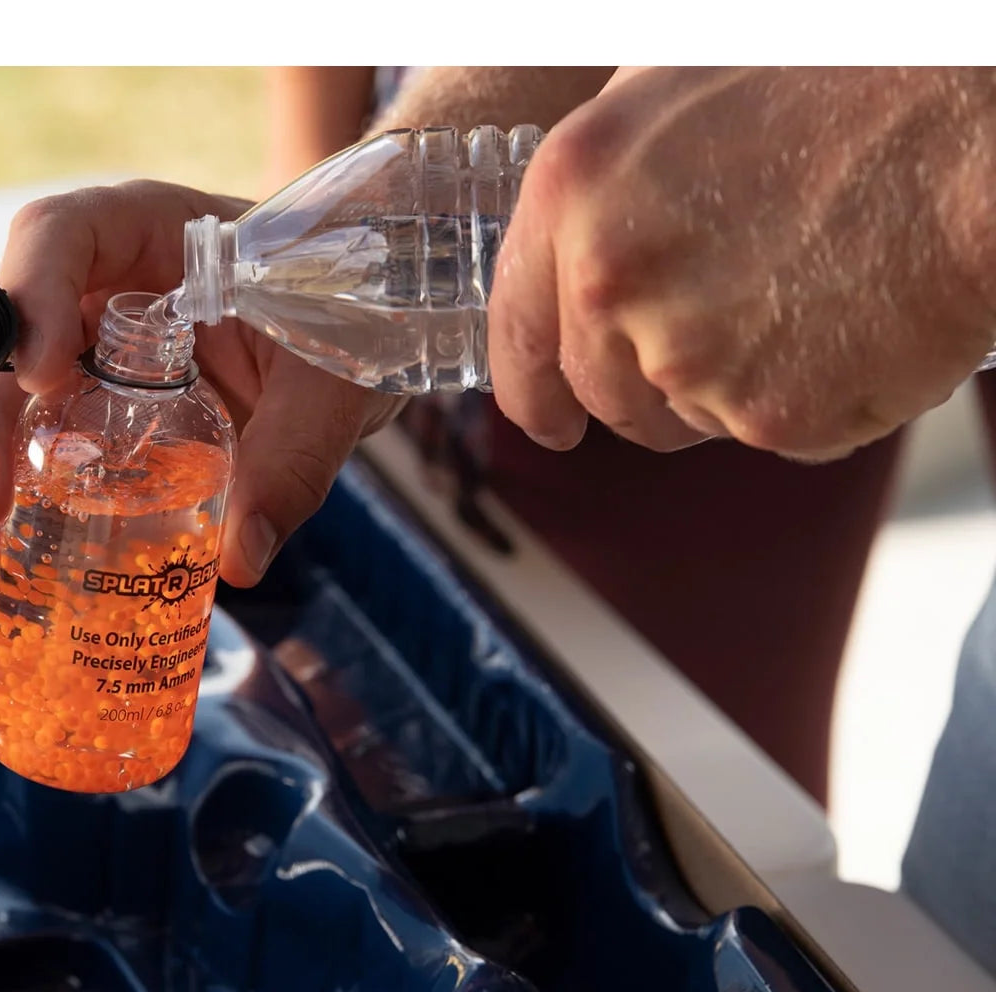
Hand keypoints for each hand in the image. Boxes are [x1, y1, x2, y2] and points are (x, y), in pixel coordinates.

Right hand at [0, 180, 401, 617]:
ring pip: (3, 424)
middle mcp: (93, 294)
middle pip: (3, 353)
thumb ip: (296, 455)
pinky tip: (3, 592)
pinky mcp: (93, 425)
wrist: (363, 327)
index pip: (58, 236)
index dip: (30, 297)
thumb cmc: (348, 316)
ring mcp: (84, 362)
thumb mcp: (333, 382)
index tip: (41, 376)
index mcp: (148, 235)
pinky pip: (39, 472)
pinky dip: (16, 533)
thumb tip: (238, 560)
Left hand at [488, 66, 995, 461]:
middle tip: (727, 336)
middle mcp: (608, 280)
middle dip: (648, 388)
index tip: (549, 422)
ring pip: (685, 418)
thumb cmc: (844, 82)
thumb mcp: (675, 88)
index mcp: (571, 190)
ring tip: (804, 296)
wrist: (975, 130)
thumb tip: (564, 257)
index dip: (533, 393)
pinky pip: (770, 433)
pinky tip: (851, 324)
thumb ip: (601, 184)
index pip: (517, 334)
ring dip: (730, 386)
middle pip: (603, 394)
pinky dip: (809, 400)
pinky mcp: (767, 413)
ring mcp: (685, 355)